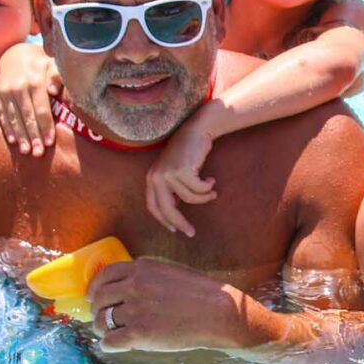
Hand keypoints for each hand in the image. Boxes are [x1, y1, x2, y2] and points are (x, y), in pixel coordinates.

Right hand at [0, 44, 60, 155]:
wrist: (15, 54)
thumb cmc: (42, 64)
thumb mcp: (53, 64)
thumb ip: (57, 76)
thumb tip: (54, 91)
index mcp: (35, 82)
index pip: (41, 109)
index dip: (45, 126)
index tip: (49, 142)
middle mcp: (18, 88)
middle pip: (27, 117)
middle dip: (33, 136)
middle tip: (38, 153)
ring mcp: (5, 93)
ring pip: (13, 118)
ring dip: (20, 136)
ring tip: (26, 151)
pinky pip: (2, 115)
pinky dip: (7, 128)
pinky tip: (13, 141)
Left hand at [88, 258, 251, 351]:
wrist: (220, 313)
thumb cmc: (202, 293)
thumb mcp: (172, 272)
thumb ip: (147, 277)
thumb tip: (126, 288)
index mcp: (141, 269)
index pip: (104, 275)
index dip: (95, 288)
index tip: (93, 297)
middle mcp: (133, 286)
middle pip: (100, 300)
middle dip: (98, 311)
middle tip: (103, 319)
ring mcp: (134, 311)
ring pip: (101, 322)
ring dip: (103, 329)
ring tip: (111, 334)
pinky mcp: (138, 334)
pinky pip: (109, 342)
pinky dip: (109, 346)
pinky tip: (117, 346)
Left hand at [145, 115, 217, 236]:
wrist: (195, 131)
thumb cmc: (188, 153)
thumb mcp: (175, 172)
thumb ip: (172, 189)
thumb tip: (176, 209)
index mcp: (152, 178)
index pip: (154, 206)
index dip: (164, 220)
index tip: (175, 230)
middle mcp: (156, 177)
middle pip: (167, 209)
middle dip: (180, 223)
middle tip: (191, 233)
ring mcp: (168, 173)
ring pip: (189, 198)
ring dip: (204, 197)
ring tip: (211, 192)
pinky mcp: (182, 170)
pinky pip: (199, 189)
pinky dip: (208, 187)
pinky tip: (211, 179)